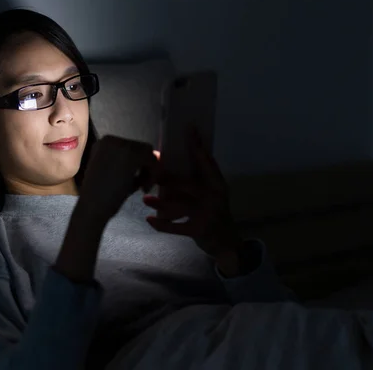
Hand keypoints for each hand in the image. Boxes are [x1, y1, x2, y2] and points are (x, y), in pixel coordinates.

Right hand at [78, 135, 158, 224]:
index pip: (131, 147)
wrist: (92, 209)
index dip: (139, 164)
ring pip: (148, 152)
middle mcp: (110, 139)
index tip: (137, 180)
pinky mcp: (131, 155)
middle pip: (141, 147)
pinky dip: (152, 175)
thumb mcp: (116, 175)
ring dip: (149, 170)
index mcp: (104, 143)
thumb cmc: (101, 197)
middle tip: (142, 186)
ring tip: (142, 188)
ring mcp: (120, 144)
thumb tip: (157, 155)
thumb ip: (134, 165)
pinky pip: (152, 160)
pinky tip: (143, 189)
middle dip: (146, 166)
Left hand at [144, 127, 241, 275]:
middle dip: (168, 179)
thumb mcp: (214, 192)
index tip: (189, 128)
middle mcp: (215, 196)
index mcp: (218, 183)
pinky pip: (177, 227)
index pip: (206, 161)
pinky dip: (162, 225)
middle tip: (150, 173)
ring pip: (180, 206)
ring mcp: (208, 214)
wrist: (227, 243)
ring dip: (160, 203)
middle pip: (188, 184)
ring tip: (145, 200)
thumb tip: (189, 152)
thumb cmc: (214, 212)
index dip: (197, 146)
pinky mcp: (199, 230)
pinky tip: (150, 220)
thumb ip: (203, 175)